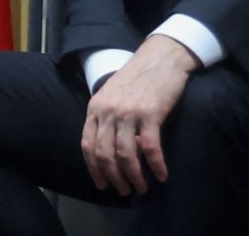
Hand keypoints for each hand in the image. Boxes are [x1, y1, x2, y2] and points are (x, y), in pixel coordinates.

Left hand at [80, 35, 198, 196]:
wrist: (160, 57)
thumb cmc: (137, 77)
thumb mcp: (111, 94)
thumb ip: (106, 116)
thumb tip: (107, 147)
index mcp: (95, 107)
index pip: (87, 144)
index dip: (93, 168)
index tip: (101, 183)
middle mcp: (108, 111)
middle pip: (104, 153)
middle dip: (113, 177)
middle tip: (123, 190)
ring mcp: (128, 112)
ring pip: (125, 154)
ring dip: (133, 176)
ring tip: (141, 188)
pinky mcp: (150, 113)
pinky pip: (150, 147)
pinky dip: (155, 165)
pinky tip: (161, 175)